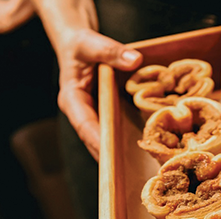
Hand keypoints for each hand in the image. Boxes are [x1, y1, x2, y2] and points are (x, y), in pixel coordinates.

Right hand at [56, 29, 141, 159]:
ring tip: (141, 170)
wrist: (78, 46)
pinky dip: (128, 141)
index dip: (98, 141)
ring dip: (121, 154)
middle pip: (96, 140)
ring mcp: (93, 118)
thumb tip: (135, 60)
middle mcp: (82, 113)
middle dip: (112, 156)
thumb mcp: (92, 43)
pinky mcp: (105, 118)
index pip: (85, 125)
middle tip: (131, 173)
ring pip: (106, 140)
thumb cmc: (81, 44)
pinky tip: (148, 149)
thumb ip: (110, 50)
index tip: (112, 155)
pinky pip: (116, 132)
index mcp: (72, 99)